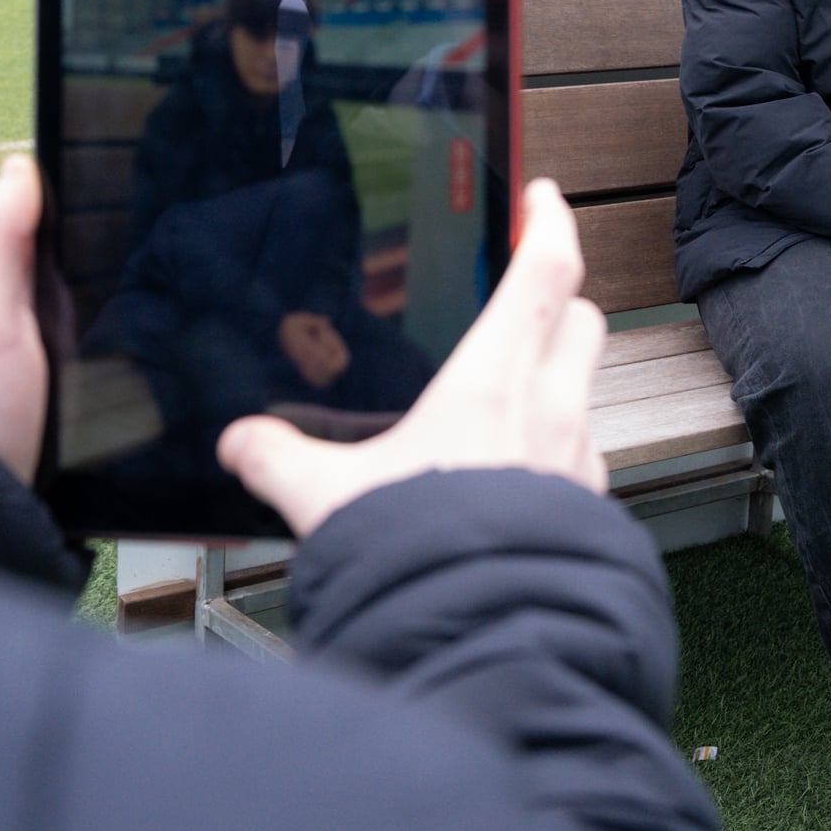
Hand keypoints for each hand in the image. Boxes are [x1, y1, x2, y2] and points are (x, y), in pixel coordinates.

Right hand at [220, 179, 607, 537]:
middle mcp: (550, 408)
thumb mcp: (326, 496)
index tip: (544, 195)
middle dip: (560, 299)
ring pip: (588, 390)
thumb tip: (243, 443)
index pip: (545, 269)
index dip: (550, 222)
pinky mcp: (588, 510)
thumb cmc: (418, 554)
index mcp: (493, 377)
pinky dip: (561, 451)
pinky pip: (585, 460)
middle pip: (583, 319)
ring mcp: (577, 460)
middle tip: (529, 297)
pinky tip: (522, 476)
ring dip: (561, 380)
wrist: (480, 635)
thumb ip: (279, 460)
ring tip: (516, 397)